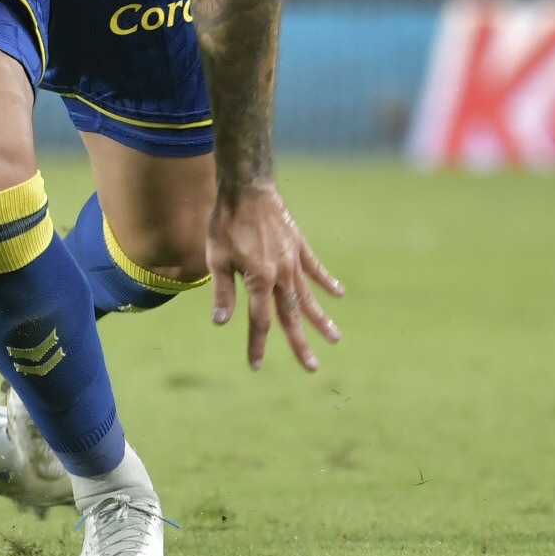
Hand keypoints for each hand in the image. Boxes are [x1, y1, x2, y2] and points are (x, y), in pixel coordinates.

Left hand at [207, 181, 344, 371]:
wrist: (246, 188)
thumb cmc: (225, 223)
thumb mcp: (216, 259)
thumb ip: (223, 293)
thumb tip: (220, 324)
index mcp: (259, 280)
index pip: (260, 321)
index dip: (257, 344)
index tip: (256, 365)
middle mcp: (281, 275)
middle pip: (291, 316)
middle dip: (299, 343)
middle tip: (312, 367)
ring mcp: (293, 260)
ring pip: (308, 297)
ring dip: (320, 319)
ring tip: (335, 338)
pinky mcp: (299, 246)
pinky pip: (315, 268)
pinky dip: (327, 281)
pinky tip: (339, 294)